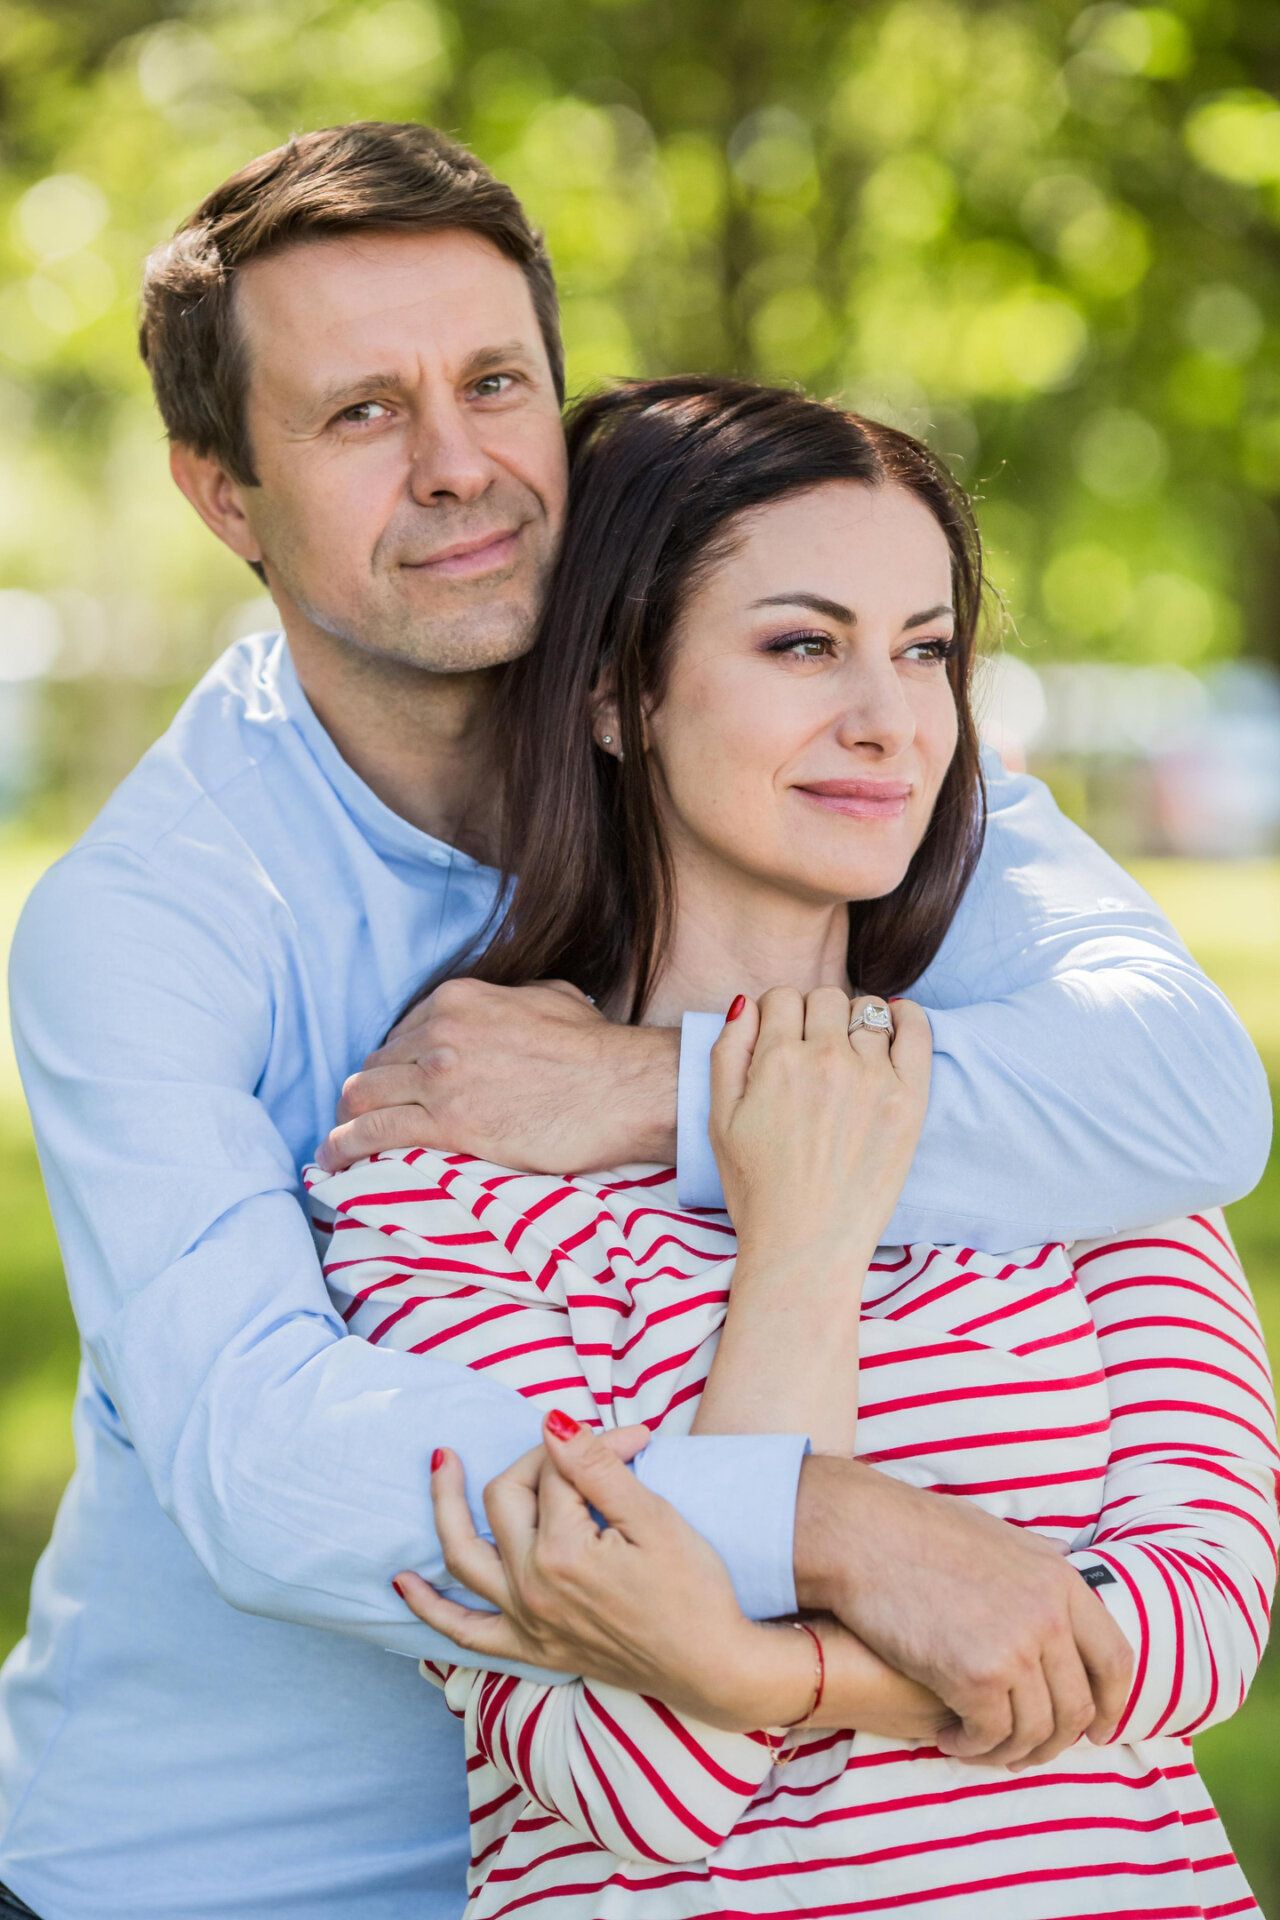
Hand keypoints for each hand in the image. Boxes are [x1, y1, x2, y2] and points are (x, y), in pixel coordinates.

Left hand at [316, 977, 678, 1172]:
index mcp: (459, 999)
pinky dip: (345, 1146)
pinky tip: (333, 1160)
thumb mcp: (551, 997)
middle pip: (377, 1065)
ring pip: (363, 1096)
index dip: (394, 1065)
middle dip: (367, 1094)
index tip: (394, 1089)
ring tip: (337, 1146)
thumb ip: (511, 999)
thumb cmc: (598, 1049)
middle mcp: (439, 1031)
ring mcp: (440, 1076)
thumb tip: (507, 1006)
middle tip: (364, 1121)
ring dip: (345, 1120)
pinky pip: (375, 1133)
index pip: (401, 1033)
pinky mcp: (447, 1122)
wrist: (625, 1088)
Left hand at [392, 1413, 816, 1731]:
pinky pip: (464, 1632)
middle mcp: (531, 1588)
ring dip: (445, 1509)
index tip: (629, 1439)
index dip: (592, 1444)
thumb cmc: (694, 1589)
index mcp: (563, 1552)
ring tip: (441, 1464)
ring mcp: (526, 1621)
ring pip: (464, 1556)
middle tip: (570, 1447)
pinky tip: (403, 1583)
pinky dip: (429, 1607)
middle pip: (506, 1499)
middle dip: (534, 1461)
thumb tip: (552, 1423)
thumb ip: (596, 1468)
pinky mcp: (531, 1649)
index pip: (556, 1471)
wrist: (712, 1666)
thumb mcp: (655, 1517)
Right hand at [695, 989, 931, 1452]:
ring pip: (867, 1013)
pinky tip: (895, 1026)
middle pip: (825, 997)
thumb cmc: (758, 1190)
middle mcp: (827, 1060)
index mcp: (776, 1061)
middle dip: (813, 1016)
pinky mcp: (909, 1100)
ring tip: (850, 1057)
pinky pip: (917, 1030)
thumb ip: (727, 1052)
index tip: (781, 1037)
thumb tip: (747, 1004)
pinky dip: (907, 1018)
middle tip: (813, 1051)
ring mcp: (873, 1078)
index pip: (780, 997)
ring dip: (854, 1026)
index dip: (777, 1014)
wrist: (806, 1246)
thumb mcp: (719, 1120)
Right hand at [795, 1455, 1134, 1767]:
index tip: (1099, 1732)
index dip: (1114, 1705)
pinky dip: (973, 1747)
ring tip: (977, 1745)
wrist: (865, 1535)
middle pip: (1077, 1707)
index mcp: (1061, 1581)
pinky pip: (991, 1736)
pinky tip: (951, 1738)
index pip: (1116, 1660)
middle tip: (1023, 1750)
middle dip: (1053, 1741)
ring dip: (1009, 1751)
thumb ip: (1038, 1567)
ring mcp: (1016, 1647)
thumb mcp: (1000, 1536)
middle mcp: (1049, 1616)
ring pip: (1036, 1730)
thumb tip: (1064, 1569)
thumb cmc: (920, 1532)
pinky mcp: (976, 1676)